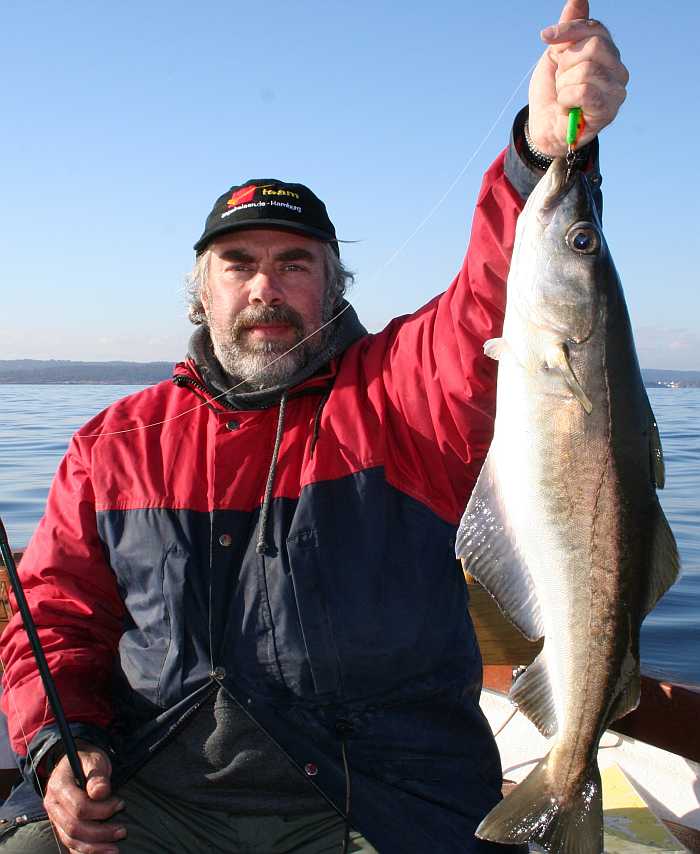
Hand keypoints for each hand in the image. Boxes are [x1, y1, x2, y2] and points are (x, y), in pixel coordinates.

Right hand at [43, 746, 126, 853]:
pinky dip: (84, 852)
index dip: (102, 810)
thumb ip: (97, 775)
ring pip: (71, 840)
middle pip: (74, 827)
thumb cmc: (86, 760)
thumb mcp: (94, 759)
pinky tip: (100, 853)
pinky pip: (69, 844)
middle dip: (100, 833)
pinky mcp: (60, 826)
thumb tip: (101, 793)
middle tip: (122, 831)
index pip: (79, 807)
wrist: (75, 762)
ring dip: (94, 847)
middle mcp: (52, 805)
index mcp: (59, 786)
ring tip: (114, 848)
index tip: (121, 804)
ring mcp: (55, 817)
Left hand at [528, 0, 628, 155]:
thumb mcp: (555, 56)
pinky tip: (567, 107)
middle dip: (565, 64)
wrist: (543, 129)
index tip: (545, 37)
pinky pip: (586, 91)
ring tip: (564, 97)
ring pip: (586, 70)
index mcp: (607, 53)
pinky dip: (567, 98)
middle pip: (592, 47)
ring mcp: (616, 91)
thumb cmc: (551, 93)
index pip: (594, 28)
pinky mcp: (608, 111)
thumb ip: (569, 28)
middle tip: (560, 81)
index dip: (568, 30)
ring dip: (564, 85)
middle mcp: (618, 70)